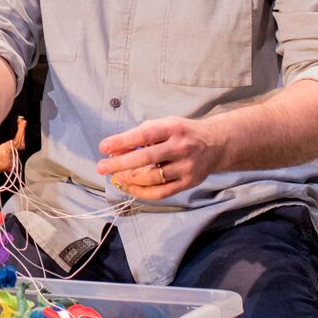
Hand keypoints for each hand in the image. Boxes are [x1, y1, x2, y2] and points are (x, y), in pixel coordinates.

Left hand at [96, 116, 226, 201]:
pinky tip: (131, 188)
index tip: (103, 147)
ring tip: (115, 177)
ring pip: (152, 177)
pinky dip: (143, 192)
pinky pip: (162, 192)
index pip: (143, 135)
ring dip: (129, 179)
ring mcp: (186, 167)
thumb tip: (116, 150)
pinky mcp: (189, 183)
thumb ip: (142, 135)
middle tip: (102, 167)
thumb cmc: (182, 133)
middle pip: (146, 158)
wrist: (216, 144)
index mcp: (172, 128)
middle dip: (120, 164)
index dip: (122, 141)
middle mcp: (180, 147)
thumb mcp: (165, 125)